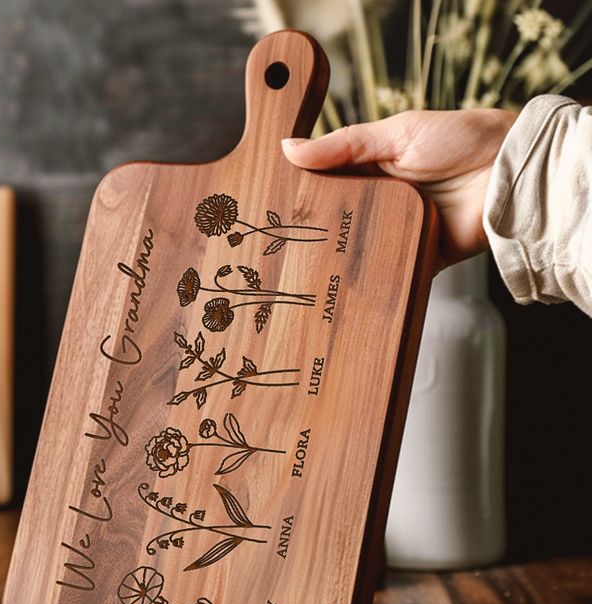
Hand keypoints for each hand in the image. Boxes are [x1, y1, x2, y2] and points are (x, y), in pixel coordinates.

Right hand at [282, 109, 517, 270]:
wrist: (511, 172)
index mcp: (373, 171)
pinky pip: (390, 273)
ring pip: (360, 252)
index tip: (273, 209)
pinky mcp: (419, 259)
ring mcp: (399, 233)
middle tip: (283, 249)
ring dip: (340, 261)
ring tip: (304, 274)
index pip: (328, 187)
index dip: (303, 198)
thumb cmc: (461, 140)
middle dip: (316, 236)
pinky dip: (373, 280)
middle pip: (341, 223)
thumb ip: (343, 144)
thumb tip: (289, 148)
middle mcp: (383, 204)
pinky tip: (345, 290)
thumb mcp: (396, 133)